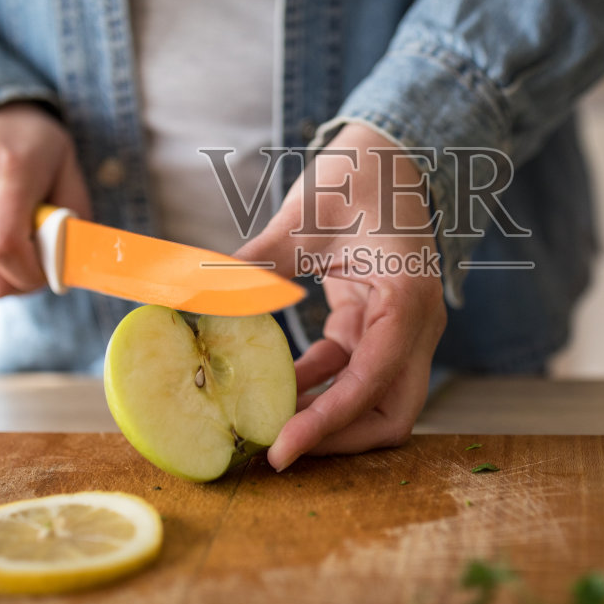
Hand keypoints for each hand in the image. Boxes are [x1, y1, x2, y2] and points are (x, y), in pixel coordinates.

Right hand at [0, 102, 91, 297]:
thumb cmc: (32, 144)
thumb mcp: (69, 168)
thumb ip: (75, 219)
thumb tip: (71, 268)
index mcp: (10, 168)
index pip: (4, 246)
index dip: (30, 274)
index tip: (49, 269)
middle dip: (19, 280)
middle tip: (36, 260)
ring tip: (12, 234)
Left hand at [236, 123, 446, 469]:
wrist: (389, 151)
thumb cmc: (354, 175)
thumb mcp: (301, 219)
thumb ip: (250, 265)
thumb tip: (188, 296)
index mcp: (408, 299)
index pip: (373, 380)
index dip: (327, 422)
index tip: (280, 450)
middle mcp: (416, 325)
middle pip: (391, 414)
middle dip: (336, 440)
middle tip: (274, 452)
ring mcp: (400, 329)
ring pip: (374, 402)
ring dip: (325, 420)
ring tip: (266, 429)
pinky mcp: (376, 326)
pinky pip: (351, 375)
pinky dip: (317, 390)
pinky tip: (273, 391)